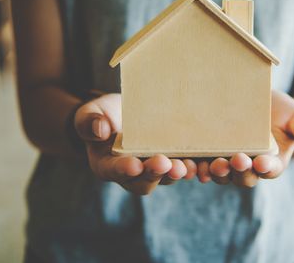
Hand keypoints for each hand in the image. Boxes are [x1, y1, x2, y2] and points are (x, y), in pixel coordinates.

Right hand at [74, 94, 196, 194]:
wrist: (122, 114)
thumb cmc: (103, 115)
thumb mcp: (90, 114)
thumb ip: (89, 122)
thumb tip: (100, 129)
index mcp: (108, 165)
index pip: (114, 171)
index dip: (124, 170)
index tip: (133, 165)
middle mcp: (132, 173)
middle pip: (144, 180)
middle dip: (155, 173)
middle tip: (165, 164)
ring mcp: (154, 168)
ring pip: (166, 177)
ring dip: (177, 172)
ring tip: (186, 166)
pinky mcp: (173, 159)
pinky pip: (184, 167)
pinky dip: (194, 166)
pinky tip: (203, 163)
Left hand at [200, 90, 293, 186]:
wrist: (255, 98)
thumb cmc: (280, 109)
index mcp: (271, 162)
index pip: (270, 169)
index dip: (266, 167)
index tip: (262, 162)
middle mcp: (248, 166)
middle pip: (243, 176)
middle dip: (239, 171)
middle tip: (235, 160)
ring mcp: (226, 161)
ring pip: (222, 174)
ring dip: (217, 172)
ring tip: (214, 164)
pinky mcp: (208, 153)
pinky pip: (202, 165)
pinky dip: (197, 167)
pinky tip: (191, 163)